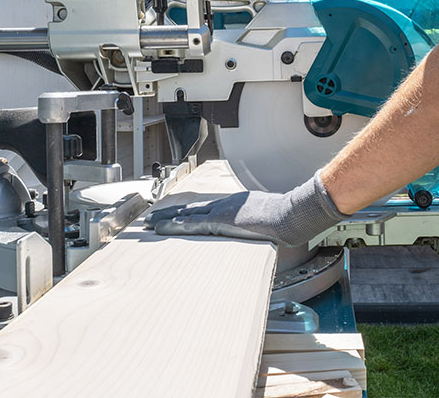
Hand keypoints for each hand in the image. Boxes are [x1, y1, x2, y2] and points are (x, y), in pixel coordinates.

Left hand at [144, 171, 348, 245]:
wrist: (289, 215)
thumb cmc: (285, 220)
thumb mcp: (269, 221)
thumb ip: (260, 226)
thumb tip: (263, 235)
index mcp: (235, 203)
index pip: (206, 208)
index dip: (188, 211)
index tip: (175, 215)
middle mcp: (224, 203)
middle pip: (190, 208)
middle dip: (170, 213)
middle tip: (152, 218)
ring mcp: (220, 211)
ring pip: (185, 214)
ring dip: (165, 219)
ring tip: (148, 224)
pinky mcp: (219, 220)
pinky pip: (190, 224)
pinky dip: (173, 226)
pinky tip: (160, 229)